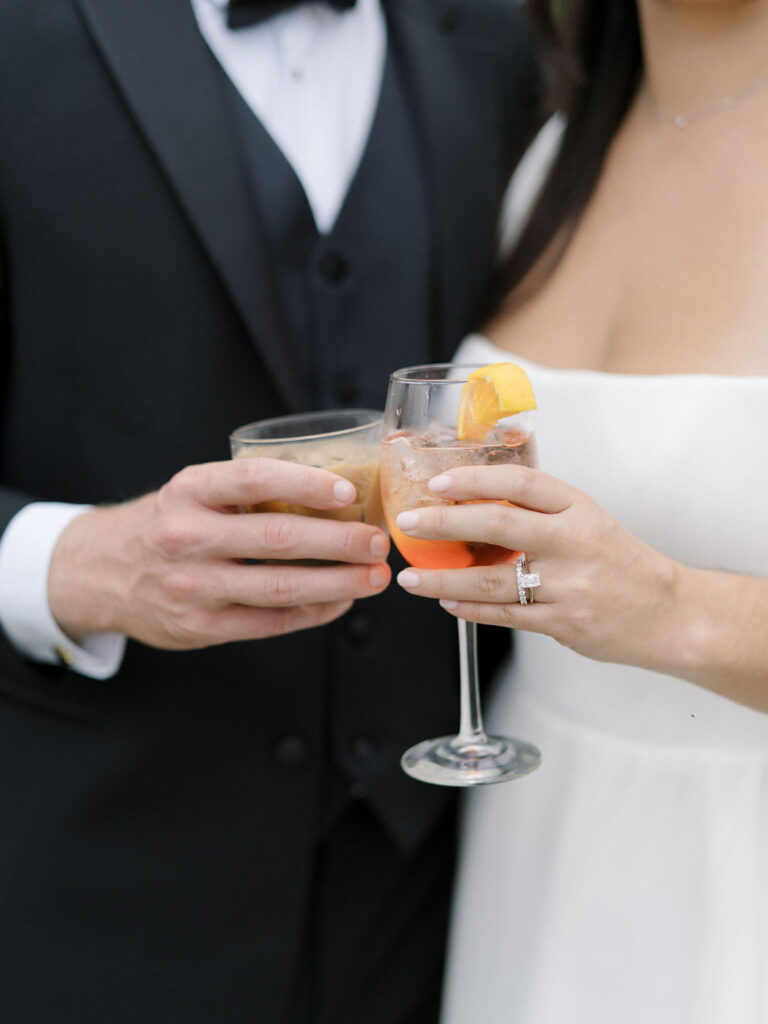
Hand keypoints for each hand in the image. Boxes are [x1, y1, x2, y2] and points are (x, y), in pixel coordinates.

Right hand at [48, 458, 390, 649]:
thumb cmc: (166, 524)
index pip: (255, 479)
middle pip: (278, 539)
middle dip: (340, 542)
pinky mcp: (200, 627)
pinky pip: (271, 622)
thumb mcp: (191, 492)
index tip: (349, 493)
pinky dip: (314, 612)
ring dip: (338, 583)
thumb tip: (335, 495)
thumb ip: (246, 492)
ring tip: (374, 577)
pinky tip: (341, 601)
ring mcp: (193, 586)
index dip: (306, 484)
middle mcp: (187, 536)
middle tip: (378, 542)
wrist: (100, 572)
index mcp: (189, 490)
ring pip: (280, 588)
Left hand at [394, 464, 682, 668]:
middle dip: (444, 523)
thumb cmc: (618, 560)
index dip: (474, 478)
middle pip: (498, 524)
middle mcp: (573, 542)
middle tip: (408, 522)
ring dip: (442, 581)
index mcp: (578, 508)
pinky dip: (470, 610)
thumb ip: (538, 509)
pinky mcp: (563, 623)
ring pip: (491, 581)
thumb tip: (471, 498)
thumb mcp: (587, 519)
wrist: (668, 612)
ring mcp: (568, 586)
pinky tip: (447, 603)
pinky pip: (504, 616)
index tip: (438, 482)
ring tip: (411, 578)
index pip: (520, 482)